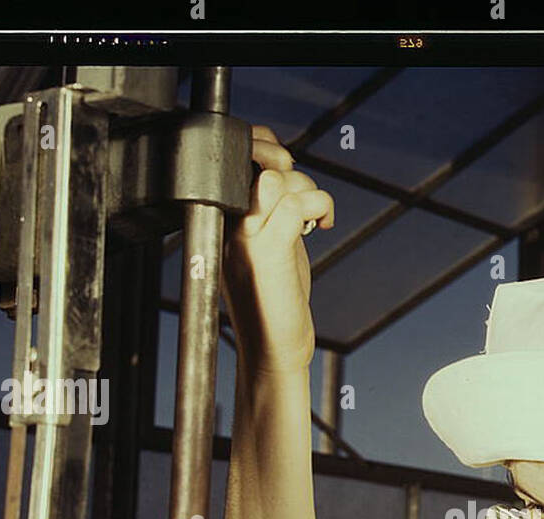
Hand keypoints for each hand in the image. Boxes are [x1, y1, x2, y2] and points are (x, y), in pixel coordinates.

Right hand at [221, 124, 335, 376]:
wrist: (271, 349)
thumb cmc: (272, 301)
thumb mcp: (265, 246)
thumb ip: (268, 211)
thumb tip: (286, 175)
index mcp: (221, 219)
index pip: (235, 156)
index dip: (263, 145)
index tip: (286, 166)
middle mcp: (228, 224)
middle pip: (257, 161)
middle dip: (288, 164)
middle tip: (304, 195)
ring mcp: (246, 237)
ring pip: (278, 180)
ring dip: (308, 190)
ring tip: (313, 219)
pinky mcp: (269, 251)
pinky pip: (294, 205)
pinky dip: (319, 206)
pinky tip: (321, 228)